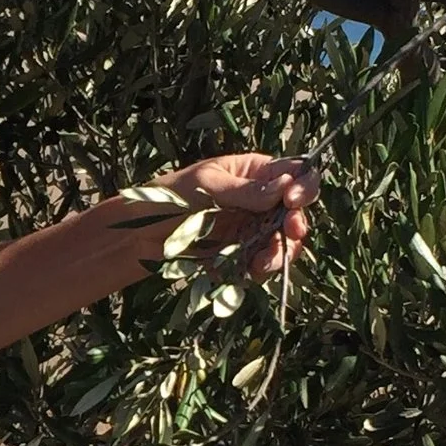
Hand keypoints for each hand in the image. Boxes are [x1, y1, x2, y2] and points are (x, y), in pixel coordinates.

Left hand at [144, 154, 320, 278]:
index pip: (295, 175)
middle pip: (295, 213)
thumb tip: (285, 188)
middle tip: (290, 232)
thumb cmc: (171, 194)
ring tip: (263, 262)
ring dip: (280, 253)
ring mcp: (253, 230)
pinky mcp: (243, 256)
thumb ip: (246, 190)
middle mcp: (260, 202)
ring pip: (284, 243)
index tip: (293, 200)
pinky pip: (262, 265)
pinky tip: (251, 272)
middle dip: (296, 224)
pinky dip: (261, 271)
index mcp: (256, 173)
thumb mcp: (207, 185)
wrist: (141, 233)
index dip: (304, 187)